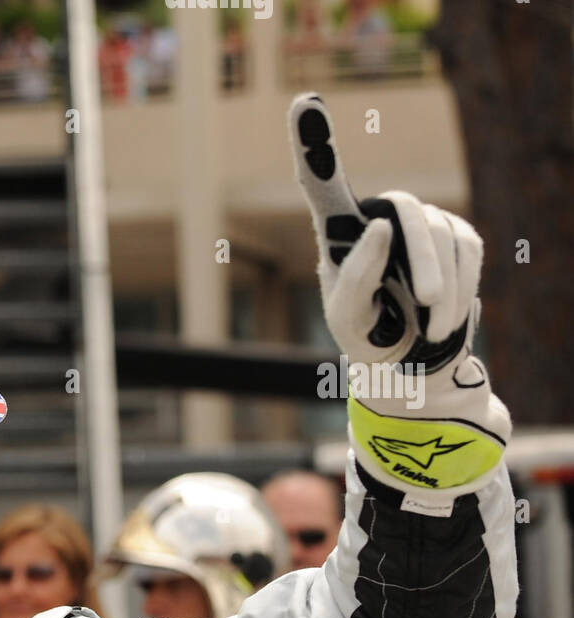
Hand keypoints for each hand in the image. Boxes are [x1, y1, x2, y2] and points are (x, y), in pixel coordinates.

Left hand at [288, 93, 509, 498]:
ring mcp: (419, 222)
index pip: (321, 182)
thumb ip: (355, 277)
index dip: (313, 143)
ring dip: (443, 288)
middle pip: (405, 211)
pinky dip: (461, 288)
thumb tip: (383, 225)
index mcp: (337, 232)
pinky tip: (443, 319)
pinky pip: (468, 250)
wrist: (407, 359)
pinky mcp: (456, 235)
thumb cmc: (364, 336)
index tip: (303, 103)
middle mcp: (377, 215)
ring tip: (431, 325)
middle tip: (428, 305)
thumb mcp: (348, 319)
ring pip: (442, 234)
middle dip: (423, 260)